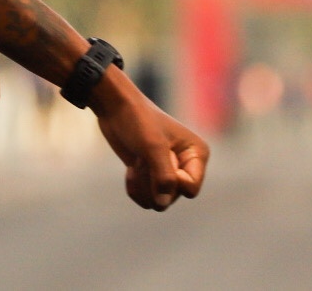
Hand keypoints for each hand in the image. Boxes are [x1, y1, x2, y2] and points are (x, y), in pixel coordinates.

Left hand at [90, 69, 208, 210]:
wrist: (114, 108)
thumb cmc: (138, 120)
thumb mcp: (153, 146)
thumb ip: (163, 177)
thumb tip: (162, 204)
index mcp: (197, 154)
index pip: (190, 189)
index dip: (171, 182)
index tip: (158, 159)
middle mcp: (186, 165)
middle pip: (172, 196)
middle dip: (152, 182)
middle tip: (142, 158)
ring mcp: (168, 172)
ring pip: (159, 201)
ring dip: (142, 186)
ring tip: (136, 164)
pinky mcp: (151, 175)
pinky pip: (147, 198)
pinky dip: (136, 188)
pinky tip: (130, 170)